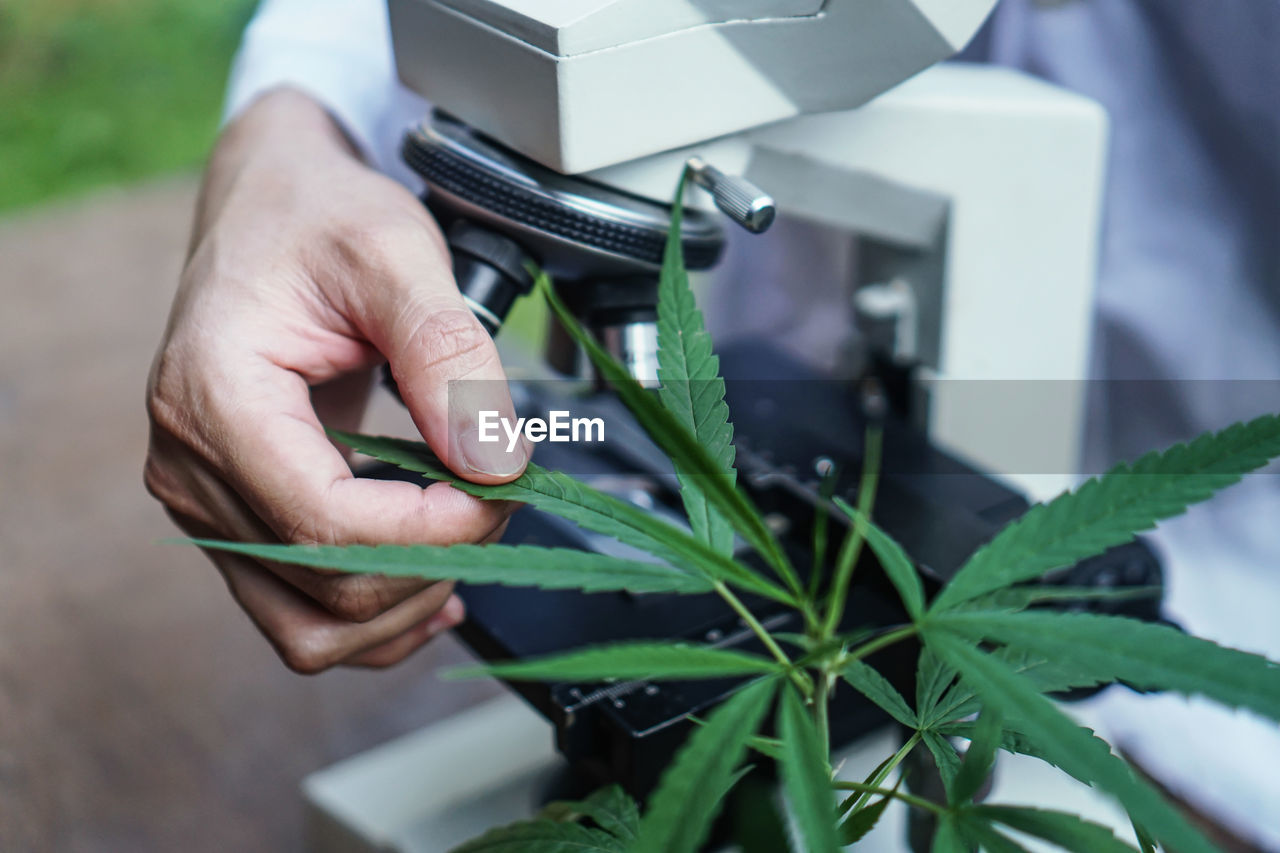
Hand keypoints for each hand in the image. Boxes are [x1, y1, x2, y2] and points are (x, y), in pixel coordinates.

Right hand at [144, 88, 528, 672]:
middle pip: (327, 586)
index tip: (505, 487)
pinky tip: (435, 577)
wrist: (271, 209)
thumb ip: (448, 357)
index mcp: (214, 398)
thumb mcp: (395, 254)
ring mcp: (209, 504)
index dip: (434, 528)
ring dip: (410, 601)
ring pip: (313, 627)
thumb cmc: (318, 217)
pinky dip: (379, 614)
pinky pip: (305, 615)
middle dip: (439, 556)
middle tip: (502, 492)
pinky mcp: (239, 520)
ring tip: (469, 533)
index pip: (326, 524)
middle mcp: (193, 467)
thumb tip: (496, 461)